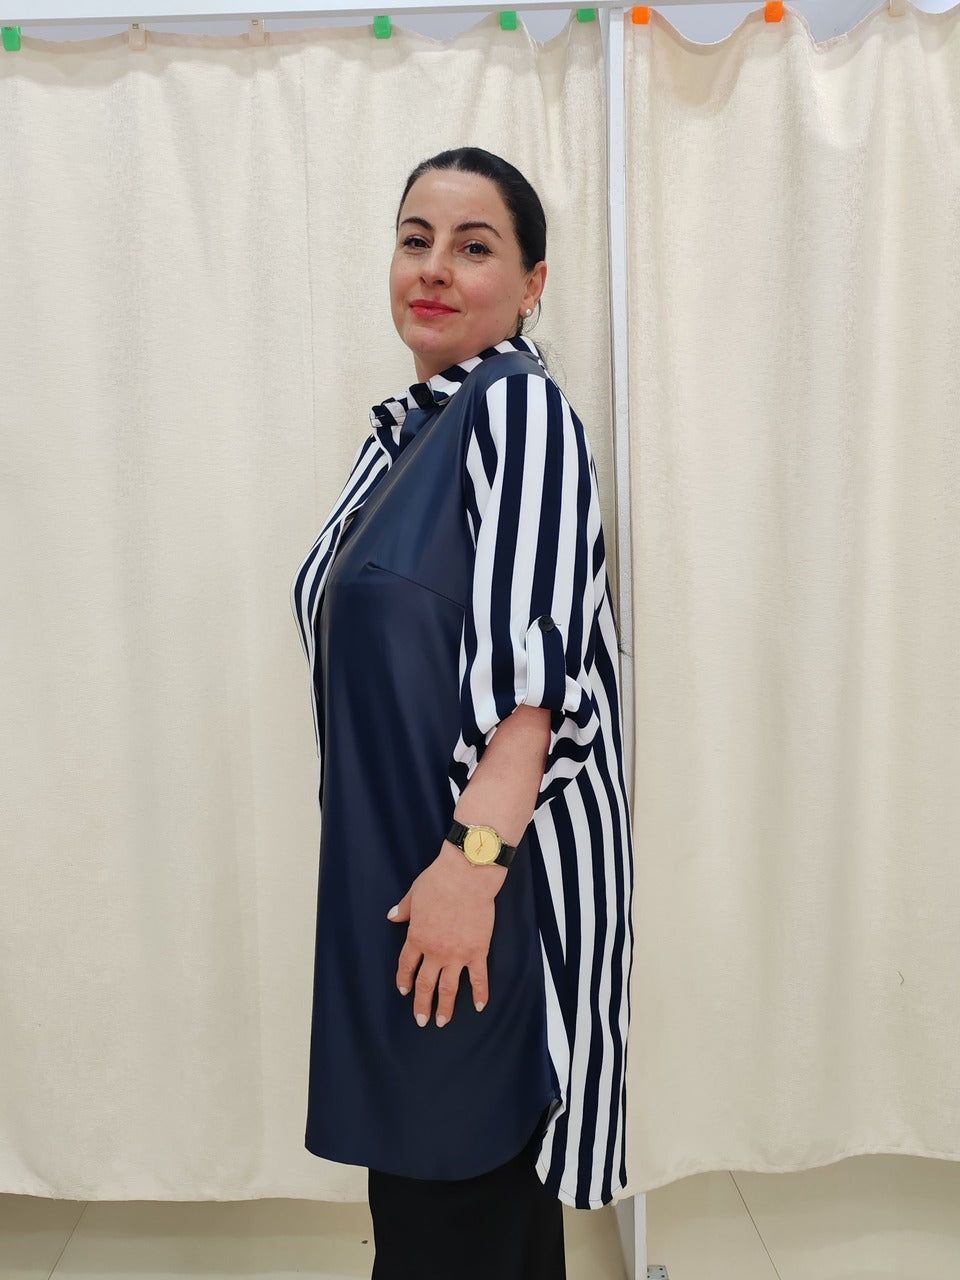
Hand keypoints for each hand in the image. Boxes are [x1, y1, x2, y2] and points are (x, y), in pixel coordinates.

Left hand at [387, 841, 507, 1027]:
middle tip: (421, 1020)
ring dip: (445, 1006)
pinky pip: (479, 978)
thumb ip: (403, 909)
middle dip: (422, 1004)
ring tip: (443, 1022)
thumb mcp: (414, 894)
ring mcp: (457, 954)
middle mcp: (435, 951)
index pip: (407, 965)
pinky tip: (479, 1006)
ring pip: (449, 987)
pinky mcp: (477, 951)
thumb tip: (392, 916)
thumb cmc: (439, 881)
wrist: (466, 876)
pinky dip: (479, 994)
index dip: (404, 980)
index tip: (404, 991)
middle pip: (425, 984)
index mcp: (417, 937)